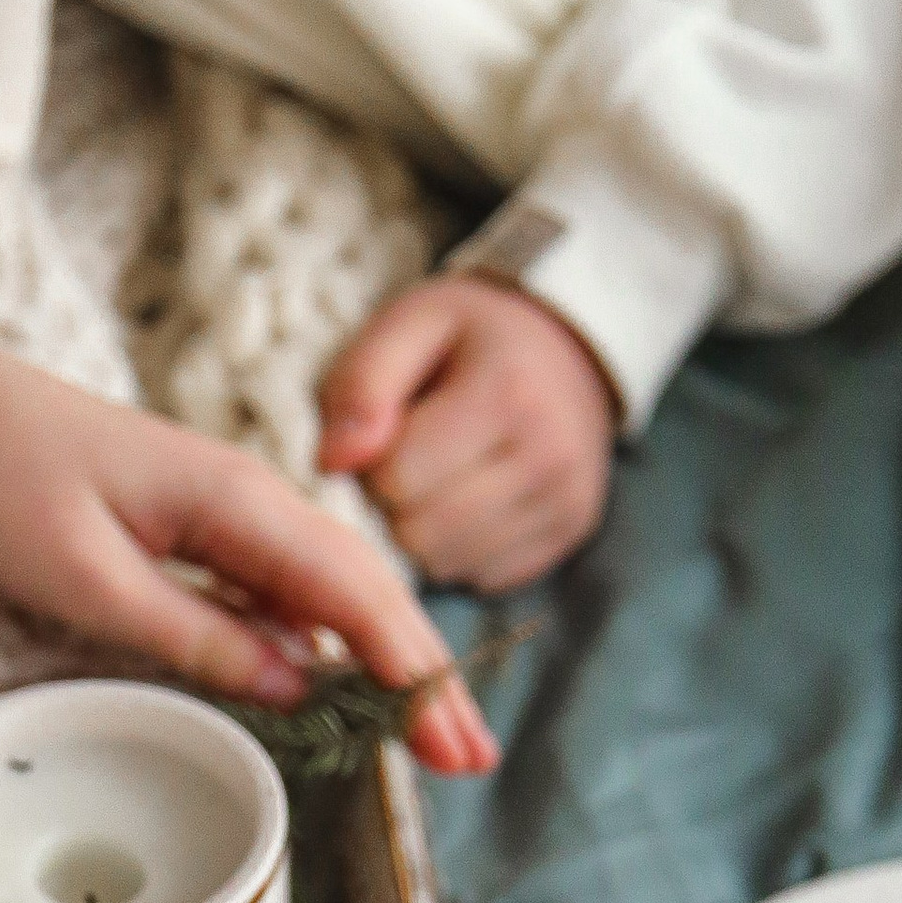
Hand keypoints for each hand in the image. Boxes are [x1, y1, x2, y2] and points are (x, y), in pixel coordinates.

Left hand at [0, 312, 496, 773]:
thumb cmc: (4, 481)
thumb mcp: (87, 578)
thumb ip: (191, 633)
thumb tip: (292, 684)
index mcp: (235, 501)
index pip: (353, 594)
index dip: (409, 672)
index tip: (449, 740)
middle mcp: (253, 501)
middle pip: (366, 594)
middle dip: (424, 677)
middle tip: (470, 760)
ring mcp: (234, 517)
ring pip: (334, 596)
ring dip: (387, 666)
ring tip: (430, 739)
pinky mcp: (208, 534)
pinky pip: (288, 594)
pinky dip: (330, 645)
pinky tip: (349, 694)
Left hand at [318, 272, 616, 592]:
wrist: (566, 350)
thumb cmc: (469, 338)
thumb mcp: (409, 325)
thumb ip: (360, 386)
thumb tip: (332, 464)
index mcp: (506, 391)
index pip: (396, 478)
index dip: (374, 460)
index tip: (392, 429)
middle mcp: (549, 454)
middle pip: (417, 531)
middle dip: (395, 500)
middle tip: (415, 454)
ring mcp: (565, 501)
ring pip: (444, 564)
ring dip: (424, 529)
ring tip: (443, 473)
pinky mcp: (570, 534)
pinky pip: (479, 577)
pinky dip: (461, 547)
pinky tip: (473, 498)